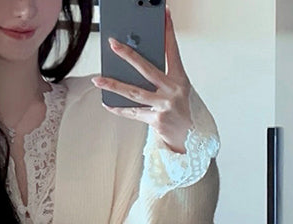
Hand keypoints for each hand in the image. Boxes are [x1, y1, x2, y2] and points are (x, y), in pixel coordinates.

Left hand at [91, 6, 192, 153]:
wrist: (195, 140)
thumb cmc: (185, 112)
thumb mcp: (181, 91)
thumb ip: (164, 80)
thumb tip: (137, 70)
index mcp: (180, 79)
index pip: (173, 51)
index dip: (168, 32)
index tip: (164, 14)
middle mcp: (173, 91)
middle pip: (146, 69)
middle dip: (128, 55)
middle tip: (113, 44)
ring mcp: (164, 106)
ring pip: (134, 93)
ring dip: (114, 85)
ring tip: (97, 79)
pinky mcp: (156, 121)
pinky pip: (133, 113)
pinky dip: (119, 109)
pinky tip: (107, 104)